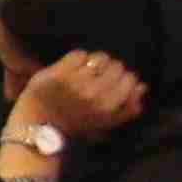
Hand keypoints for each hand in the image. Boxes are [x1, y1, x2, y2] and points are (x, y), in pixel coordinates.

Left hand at [19, 51, 149, 142]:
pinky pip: (79, 54)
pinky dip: (77, 58)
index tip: (114, 82)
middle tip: (99, 76)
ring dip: (95, 61)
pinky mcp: (58, 72)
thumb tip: (143, 86)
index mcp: (108, 107)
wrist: (38, 127)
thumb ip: (128, 107)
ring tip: (87, 69)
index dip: (123, 78)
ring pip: (99, 57)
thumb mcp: (105, 123)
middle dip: (110, 69)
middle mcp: (94, 93)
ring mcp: (76, 82)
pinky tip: (72, 68)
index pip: (130, 78)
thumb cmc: (74, 125)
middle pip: (116, 65)